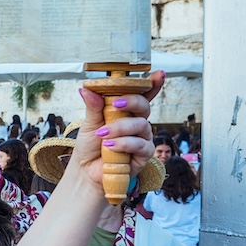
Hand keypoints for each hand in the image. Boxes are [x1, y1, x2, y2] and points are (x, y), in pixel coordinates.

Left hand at [68, 71, 161, 189]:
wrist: (86, 171)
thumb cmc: (90, 146)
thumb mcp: (90, 123)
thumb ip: (93, 106)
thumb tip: (86, 89)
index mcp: (126, 112)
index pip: (142, 95)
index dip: (153, 84)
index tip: (158, 74)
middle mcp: (137, 123)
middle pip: (144, 106)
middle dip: (132, 101)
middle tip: (115, 103)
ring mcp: (142, 138)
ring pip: (141, 125)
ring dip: (120, 128)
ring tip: (102, 134)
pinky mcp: (143, 154)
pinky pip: (140, 145)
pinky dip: (124, 143)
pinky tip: (110, 146)